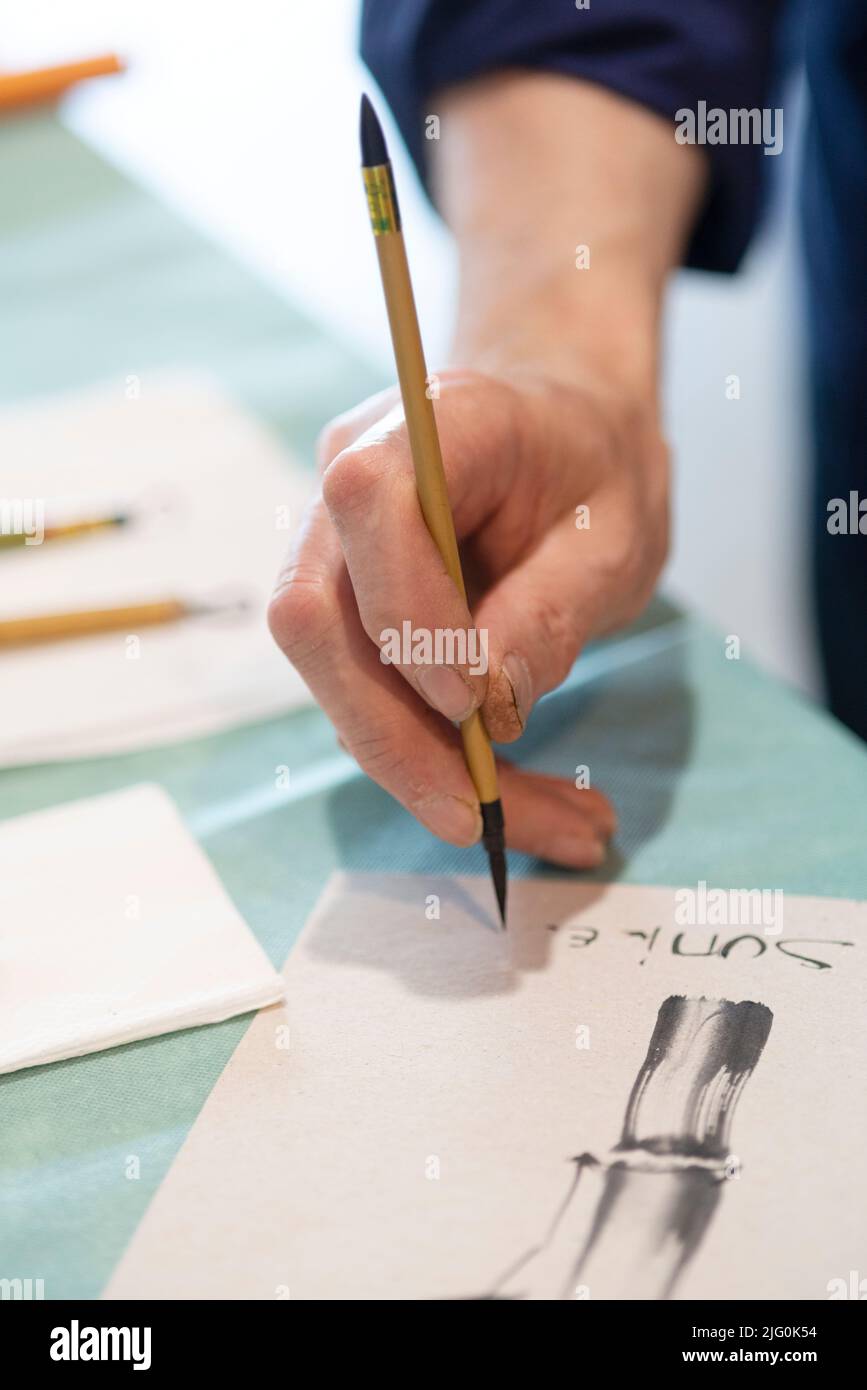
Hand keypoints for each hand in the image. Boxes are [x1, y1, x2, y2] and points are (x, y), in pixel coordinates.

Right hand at [268, 366, 667, 865]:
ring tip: (558, 826)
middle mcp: (353, 477)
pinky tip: (525, 801)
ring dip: (422, 769)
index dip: (404, 609)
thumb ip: (554, 605)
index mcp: (432, 422)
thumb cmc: (596, 469)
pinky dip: (436, 761)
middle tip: (481, 821)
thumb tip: (490, 703)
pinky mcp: (349, 606)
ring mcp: (337, 545)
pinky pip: (367, 694)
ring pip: (336, 676)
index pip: (368, 500)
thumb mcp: (617, 535)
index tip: (472, 702)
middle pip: (315, 614)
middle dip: (388, 733)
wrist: (568, 438)